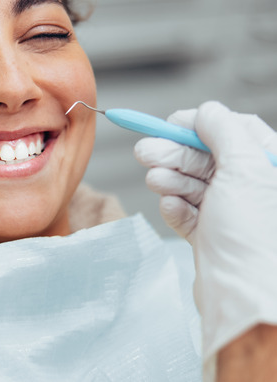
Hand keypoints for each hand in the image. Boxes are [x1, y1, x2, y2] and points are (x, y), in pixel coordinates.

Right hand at [134, 101, 276, 372]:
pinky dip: (176, 207)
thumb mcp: (244, 169)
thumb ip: (224, 131)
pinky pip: (188, 212)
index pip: (234, 131)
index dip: (199, 125)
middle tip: (144, 151)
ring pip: (194, 184)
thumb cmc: (256, 238)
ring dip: (171, 179)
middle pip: (208, 157)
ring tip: (155, 180)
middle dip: (175, 153)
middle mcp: (256, 189)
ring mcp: (234, 214)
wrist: (244, 297)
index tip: (169, 124)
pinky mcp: (213, 237)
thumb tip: (207, 111)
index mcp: (271, 167)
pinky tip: (171, 207)